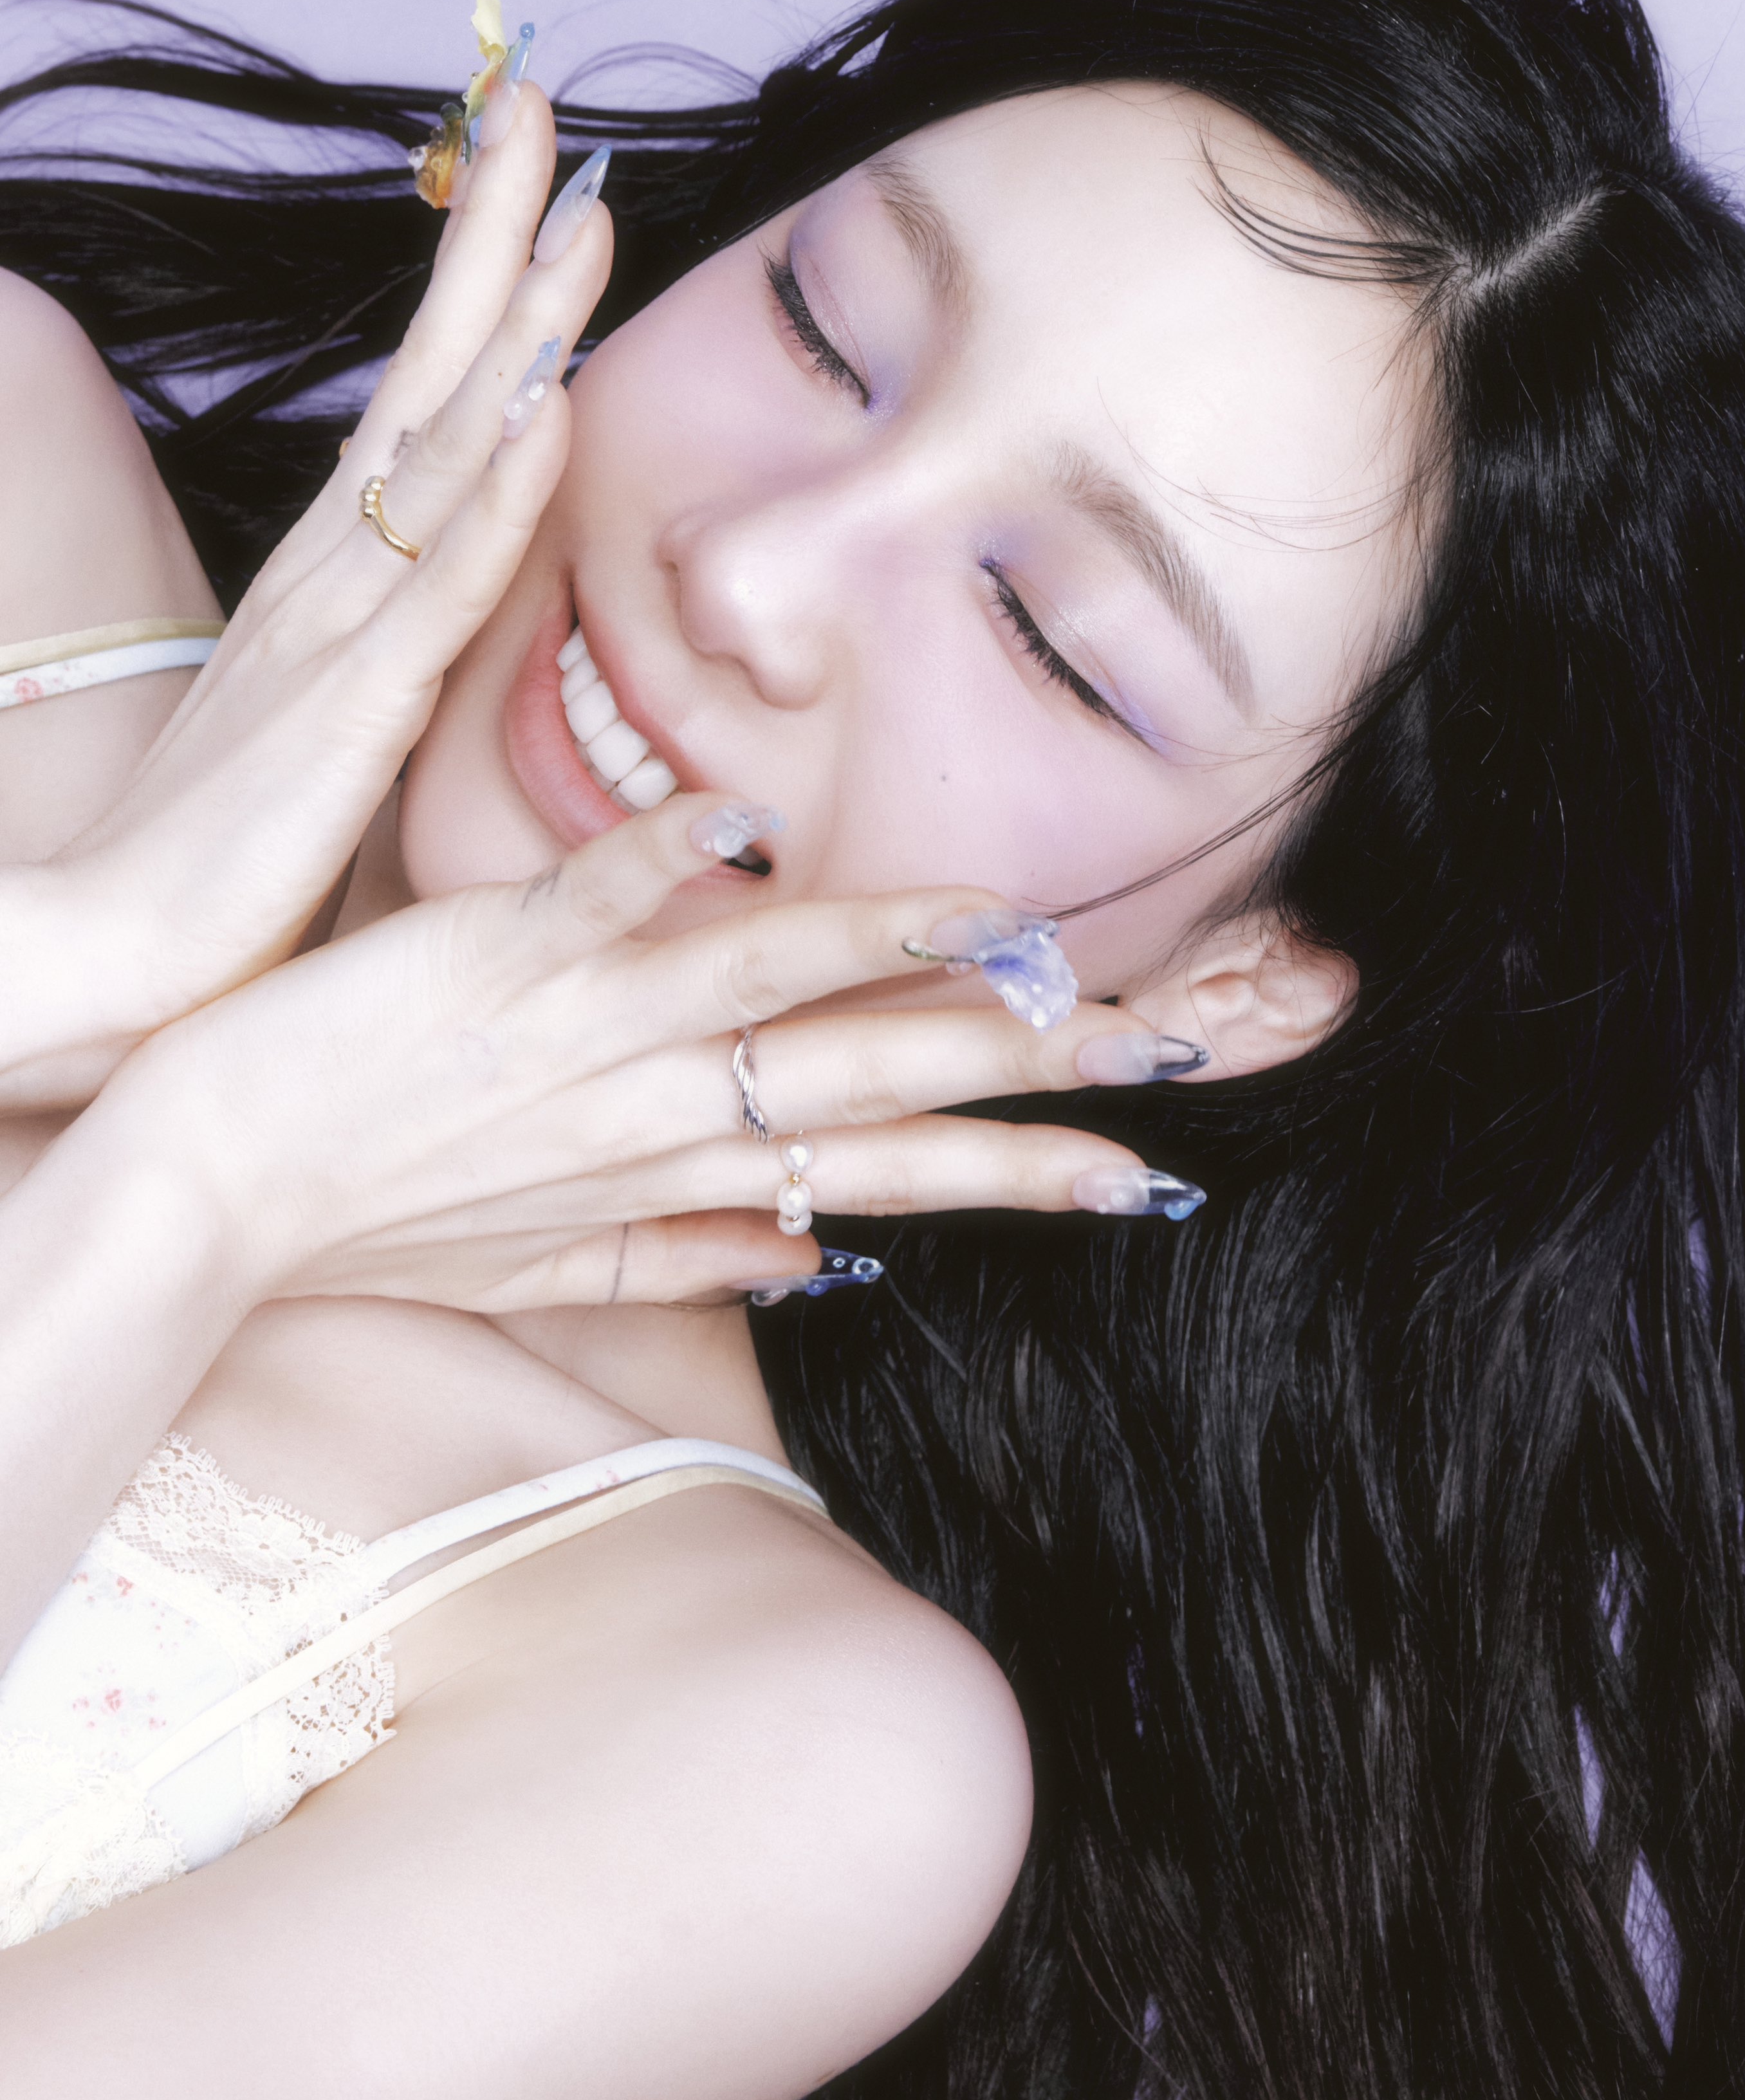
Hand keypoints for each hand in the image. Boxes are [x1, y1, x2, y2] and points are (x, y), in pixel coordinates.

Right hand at [1, 85, 610, 1107]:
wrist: (118, 963)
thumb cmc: (226, 863)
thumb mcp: (329, 735)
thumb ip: (389, 658)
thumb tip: (447, 601)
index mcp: (335, 582)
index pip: (424, 401)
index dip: (484, 285)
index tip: (545, 176)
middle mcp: (335, 577)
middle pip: (433, 377)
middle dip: (494, 242)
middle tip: (548, 106)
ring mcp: (340, 633)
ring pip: (447, 452)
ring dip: (515, 326)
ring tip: (581, 211)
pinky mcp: (350, 714)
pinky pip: (439, 587)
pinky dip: (496, 493)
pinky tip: (547, 409)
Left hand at [119, 794, 1170, 1316]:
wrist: (210, 1194)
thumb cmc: (386, 1225)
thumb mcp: (553, 1275)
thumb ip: (694, 1261)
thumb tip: (823, 1260)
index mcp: (686, 1176)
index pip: (896, 1183)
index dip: (1031, 1178)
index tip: (1154, 1177)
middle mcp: (665, 1108)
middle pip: (884, 1084)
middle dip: (1041, 1068)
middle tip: (1179, 1050)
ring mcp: (587, 1029)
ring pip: (779, 985)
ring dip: (905, 953)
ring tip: (1030, 935)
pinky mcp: (496, 957)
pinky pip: (603, 897)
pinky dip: (674, 860)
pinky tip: (758, 824)